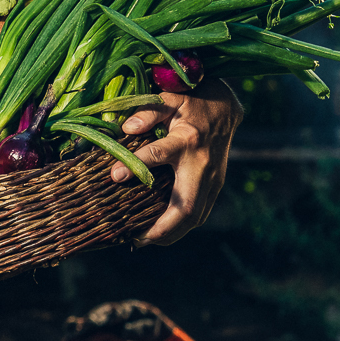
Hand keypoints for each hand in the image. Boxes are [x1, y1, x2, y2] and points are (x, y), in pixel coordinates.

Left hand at [109, 80, 241, 243]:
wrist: (224, 109)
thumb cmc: (191, 104)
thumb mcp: (169, 100)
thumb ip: (148, 112)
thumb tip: (127, 127)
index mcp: (187, 140)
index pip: (160, 155)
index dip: (137, 165)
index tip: (115, 176)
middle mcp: (202, 164)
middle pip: (186, 205)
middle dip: (163, 227)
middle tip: (138, 239)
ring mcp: (213, 179)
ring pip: (196, 216)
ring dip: (172, 233)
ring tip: (146, 240)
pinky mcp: (216, 186)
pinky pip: (201, 213)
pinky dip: (182, 227)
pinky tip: (164, 233)